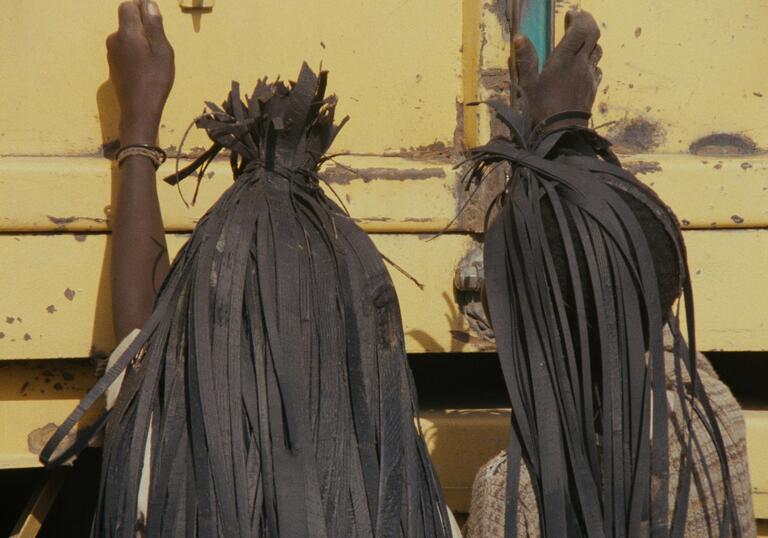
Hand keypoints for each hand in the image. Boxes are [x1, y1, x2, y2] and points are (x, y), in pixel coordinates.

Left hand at [107, 0, 174, 144]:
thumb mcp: (162, 51)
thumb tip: (148, 4)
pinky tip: (146, 68)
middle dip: (143, 25)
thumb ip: (154, 26)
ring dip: (141, 40)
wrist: (139, 109)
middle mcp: (115, 39)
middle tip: (161, 43)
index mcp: (127, 32)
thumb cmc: (155, 79)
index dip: (141, 8)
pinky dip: (136, 52)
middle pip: (127, 21)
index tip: (156, 19)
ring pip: (127, 36)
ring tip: (155, 58)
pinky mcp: (114, 65)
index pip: (128, 6)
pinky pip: (126, 49)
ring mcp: (112, 53)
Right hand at [512, 10, 601, 130]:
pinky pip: (597, 68)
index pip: (580, 29)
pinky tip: (583, 66)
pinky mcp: (593, 89)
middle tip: (578, 20)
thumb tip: (519, 37)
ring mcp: (589, 76)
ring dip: (591, 42)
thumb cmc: (542, 108)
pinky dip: (592, 61)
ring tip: (580, 42)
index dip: (578, 18)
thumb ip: (526, 59)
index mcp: (564, 59)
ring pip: (597, 50)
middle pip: (594, 35)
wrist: (562, 132)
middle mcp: (581, 64)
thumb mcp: (528, 84)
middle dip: (588, 23)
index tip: (570, 15)